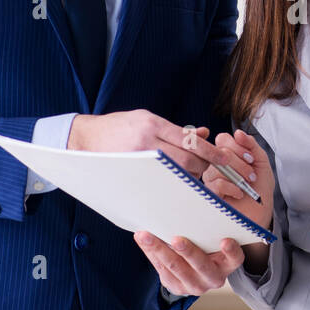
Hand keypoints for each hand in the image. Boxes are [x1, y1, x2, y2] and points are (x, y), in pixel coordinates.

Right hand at [68, 110, 239, 177]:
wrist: (85, 138)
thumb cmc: (119, 127)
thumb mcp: (147, 119)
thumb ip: (176, 129)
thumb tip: (204, 132)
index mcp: (153, 124)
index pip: (190, 139)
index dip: (211, 152)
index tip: (224, 159)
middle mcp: (146, 140)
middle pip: (186, 160)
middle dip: (202, 168)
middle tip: (209, 173)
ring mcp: (137, 158)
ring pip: (174, 174)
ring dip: (188, 179)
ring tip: (193, 182)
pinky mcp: (130, 172)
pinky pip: (158, 184)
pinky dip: (171, 187)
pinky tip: (177, 190)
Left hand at [133, 232, 244, 295]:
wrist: (196, 273)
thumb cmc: (207, 246)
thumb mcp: (214, 239)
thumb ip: (211, 226)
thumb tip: (196, 200)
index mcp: (227, 264)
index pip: (235, 258)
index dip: (231, 251)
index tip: (225, 241)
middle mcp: (213, 278)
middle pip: (201, 265)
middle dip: (188, 252)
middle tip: (176, 239)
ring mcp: (194, 285)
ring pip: (176, 268)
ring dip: (159, 250)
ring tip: (146, 236)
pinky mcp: (176, 286)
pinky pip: (161, 269)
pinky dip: (151, 253)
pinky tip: (143, 240)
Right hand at [200, 129, 274, 231]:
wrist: (262, 212)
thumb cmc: (260, 188)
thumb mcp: (261, 163)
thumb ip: (252, 145)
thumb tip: (238, 132)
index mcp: (227, 155)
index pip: (223, 139)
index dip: (237, 146)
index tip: (251, 158)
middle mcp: (216, 165)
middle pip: (219, 151)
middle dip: (240, 162)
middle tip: (252, 175)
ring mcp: (211, 179)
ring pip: (216, 167)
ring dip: (237, 175)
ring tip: (247, 185)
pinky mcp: (210, 195)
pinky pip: (215, 184)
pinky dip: (232, 187)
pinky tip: (239, 193)